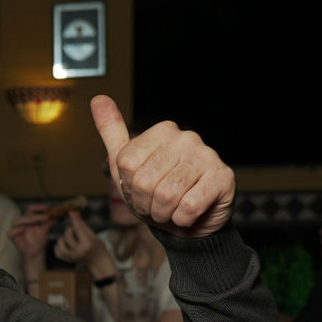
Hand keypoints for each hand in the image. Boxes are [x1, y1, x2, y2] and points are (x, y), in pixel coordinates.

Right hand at [10, 203, 52, 260]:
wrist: (36, 253)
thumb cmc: (39, 241)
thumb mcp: (45, 230)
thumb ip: (48, 223)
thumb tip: (54, 215)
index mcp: (29, 219)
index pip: (30, 209)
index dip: (38, 207)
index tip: (47, 208)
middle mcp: (22, 223)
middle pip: (25, 215)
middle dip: (36, 215)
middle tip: (46, 217)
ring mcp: (16, 230)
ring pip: (15, 222)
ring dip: (25, 220)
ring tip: (34, 222)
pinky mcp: (13, 238)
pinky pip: (10, 233)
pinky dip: (16, 230)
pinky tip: (23, 229)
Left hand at [53, 211, 113, 279]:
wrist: (98, 262)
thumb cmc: (98, 246)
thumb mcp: (93, 234)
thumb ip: (82, 224)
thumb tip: (74, 212)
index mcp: (87, 244)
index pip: (78, 229)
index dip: (74, 219)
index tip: (70, 211)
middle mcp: (78, 251)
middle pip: (68, 235)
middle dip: (70, 229)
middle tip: (76, 230)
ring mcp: (72, 257)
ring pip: (61, 243)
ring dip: (63, 238)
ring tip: (70, 238)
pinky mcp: (68, 260)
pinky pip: (57, 252)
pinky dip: (59, 246)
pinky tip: (64, 244)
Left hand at [92, 95, 234, 237]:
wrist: (192, 223)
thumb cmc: (158, 193)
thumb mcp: (128, 164)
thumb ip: (112, 132)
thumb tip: (98, 98)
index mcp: (163, 131)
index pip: (126, 164)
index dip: (129, 187)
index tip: (140, 190)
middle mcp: (187, 138)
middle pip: (144, 181)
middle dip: (145, 203)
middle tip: (156, 205)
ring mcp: (208, 156)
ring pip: (167, 195)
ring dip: (163, 213)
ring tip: (171, 209)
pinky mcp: (223, 178)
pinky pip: (189, 206)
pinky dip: (182, 219)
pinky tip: (188, 214)